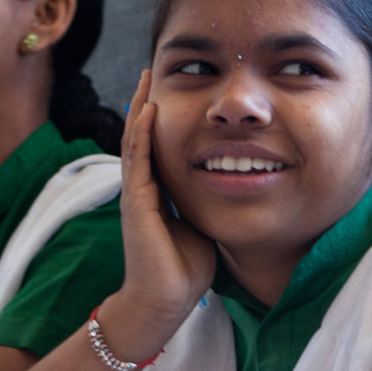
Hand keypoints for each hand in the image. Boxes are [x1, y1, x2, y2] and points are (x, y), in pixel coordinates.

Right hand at [105, 69, 217, 357]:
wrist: (164, 301)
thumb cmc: (185, 271)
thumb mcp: (204, 225)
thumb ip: (209, 202)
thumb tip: (235, 185)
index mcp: (160, 193)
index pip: (162, 144)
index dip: (165, 117)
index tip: (175, 88)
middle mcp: (144, 188)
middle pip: (143, 134)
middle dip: (148, 101)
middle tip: (154, 69)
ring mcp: (137, 194)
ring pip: (136, 140)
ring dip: (141, 107)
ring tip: (146, 77)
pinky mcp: (137, 203)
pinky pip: (139, 160)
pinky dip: (142, 133)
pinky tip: (148, 110)